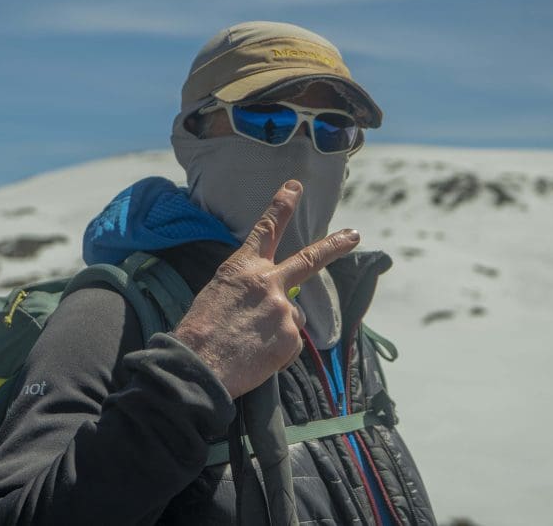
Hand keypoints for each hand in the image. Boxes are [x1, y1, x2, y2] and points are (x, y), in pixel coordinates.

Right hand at [172, 180, 359, 398]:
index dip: (281, 206)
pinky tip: (256, 356)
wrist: (198, 366)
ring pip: (292, 316)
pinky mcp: (291, 337)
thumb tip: (270, 298)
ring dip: (277, 329)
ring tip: (250, 343)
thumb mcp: (218, 294)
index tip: (294, 188)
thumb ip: (249, 288)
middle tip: (354, 235)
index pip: (265, 229)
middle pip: (309, 258)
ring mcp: (283, 309)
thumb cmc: (199, 332)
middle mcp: (268, 282)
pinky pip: (290, 344)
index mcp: (242, 267)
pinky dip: (277, 352)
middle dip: (334, 245)